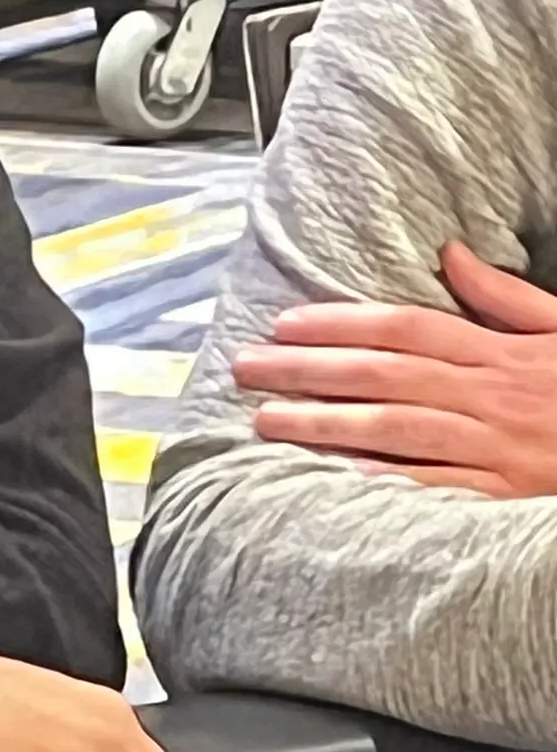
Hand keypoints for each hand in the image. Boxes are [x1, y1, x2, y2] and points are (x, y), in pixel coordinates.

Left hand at [235, 242, 556, 497]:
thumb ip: (504, 297)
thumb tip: (450, 253)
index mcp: (500, 353)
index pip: (406, 328)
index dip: (340, 322)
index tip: (285, 324)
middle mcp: (490, 396)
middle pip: (384, 375)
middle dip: (308, 370)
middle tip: (247, 368)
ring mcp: (496, 448)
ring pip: (397, 430)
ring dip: (326, 424)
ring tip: (268, 420)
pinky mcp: (502, 497)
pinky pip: (438, 488)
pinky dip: (390, 480)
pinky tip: (339, 476)